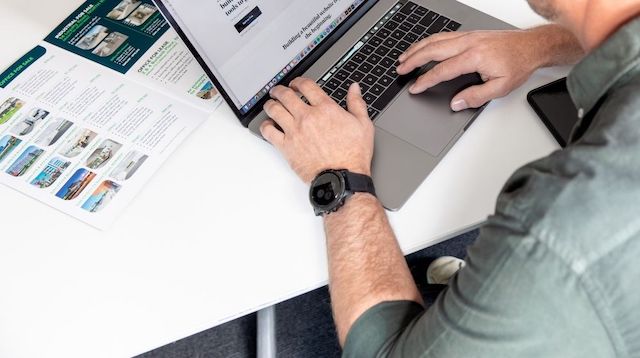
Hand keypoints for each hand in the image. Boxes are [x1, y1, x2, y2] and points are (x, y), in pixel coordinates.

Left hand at [260, 78, 374, 183]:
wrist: (343, 177)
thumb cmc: (353, 155)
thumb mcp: (363, 125)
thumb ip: (356, 103)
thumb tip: (354, 88)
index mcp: (325, 109)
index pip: (306, 86)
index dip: (298, 81)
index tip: (296, 84)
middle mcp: (307, 117)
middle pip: (286, 95)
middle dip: (279, 90)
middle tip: (277, 91)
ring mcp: (295, 131)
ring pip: (274, 110)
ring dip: (270, 104)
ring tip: (270, 105)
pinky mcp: (286, 147)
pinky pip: (268, 132)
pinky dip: (265, 126)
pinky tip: (268, 126)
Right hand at [396, 30, 544, 110]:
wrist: (531, 46)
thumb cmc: (518, 64)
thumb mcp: (500, 88)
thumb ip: (476, 97)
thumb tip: (456, 103)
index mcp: (475, 57)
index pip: (442, 70)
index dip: (426, 80)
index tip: (415, 87)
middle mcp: (469, 43)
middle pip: (433, 50)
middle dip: (413, 60)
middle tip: (400, 69)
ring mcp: (468, 36)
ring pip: (435, 40)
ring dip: (417, 48)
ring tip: (404, 57)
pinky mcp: (470, 34)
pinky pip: (443, 36)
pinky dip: (428, 42)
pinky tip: (422, 47)